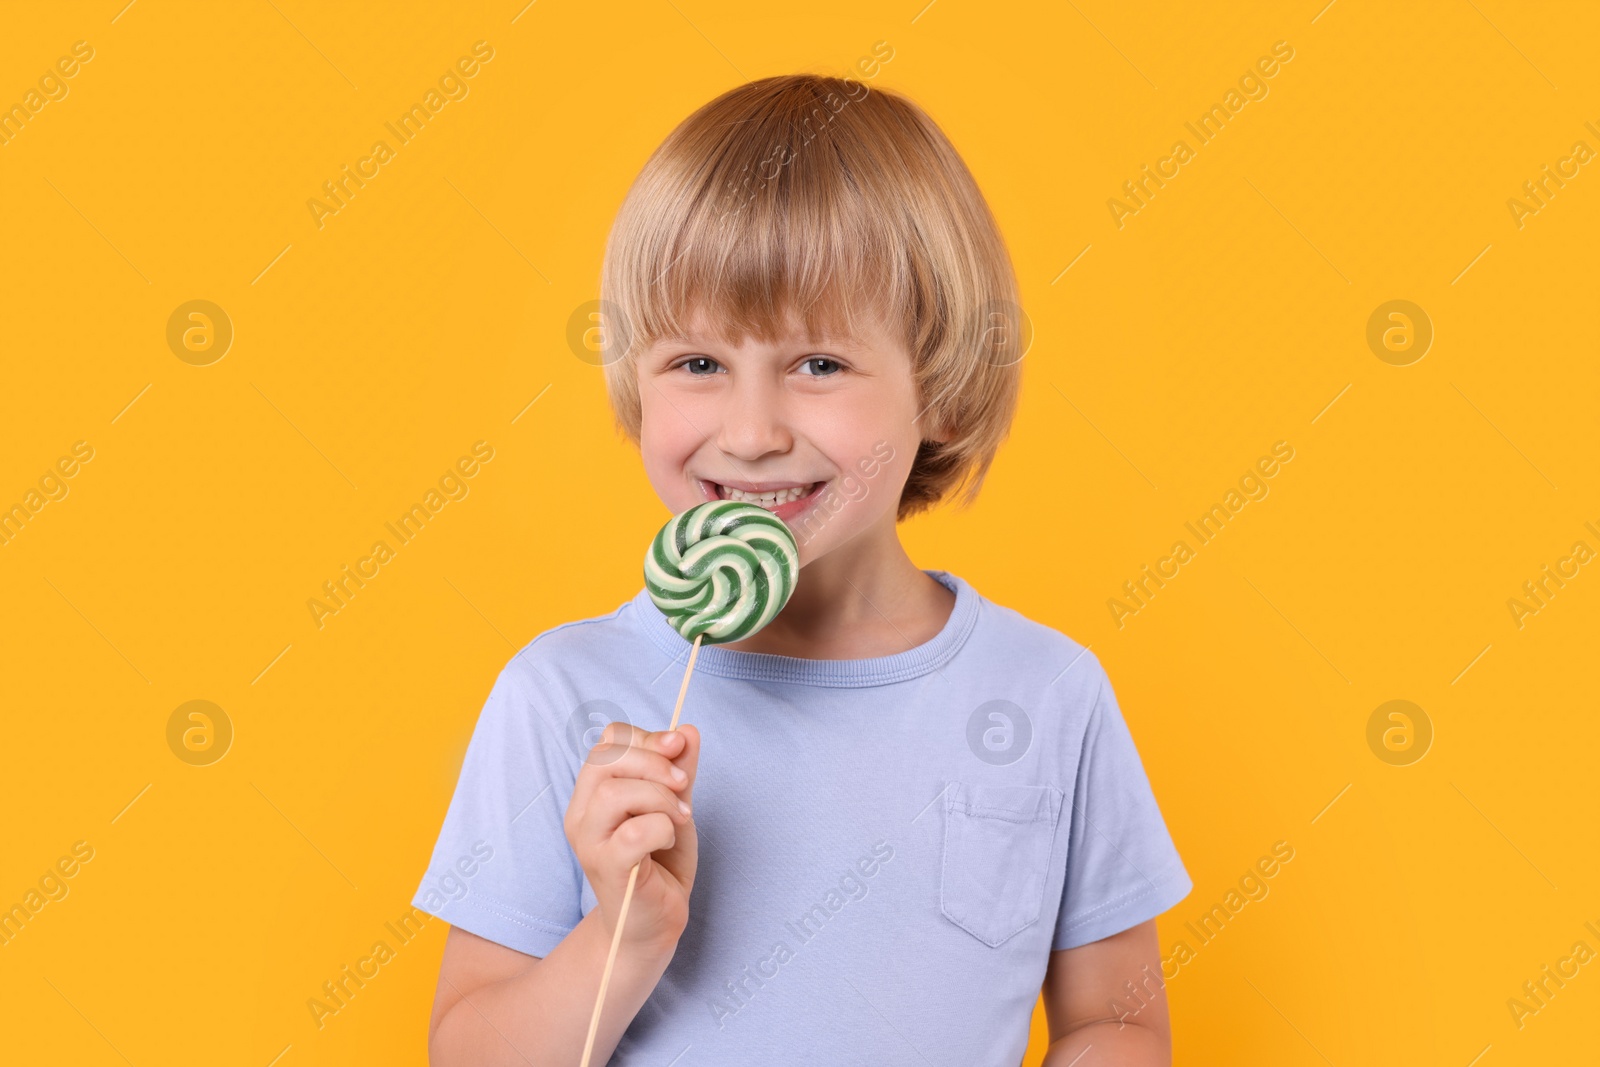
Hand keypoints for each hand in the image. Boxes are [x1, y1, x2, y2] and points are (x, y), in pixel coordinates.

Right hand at [565, 721, 700, 950]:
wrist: (656, 920)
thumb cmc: (660, 861)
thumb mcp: (674, 805)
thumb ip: (679, 770)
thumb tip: (688, 731)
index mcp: (592, 792)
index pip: (607, 741)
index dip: (646, 738)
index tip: (678, 748)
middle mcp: (581, 814)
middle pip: (607, 759)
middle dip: (656, 763)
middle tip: (684, 786)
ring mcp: (589, 842)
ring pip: (615, 793)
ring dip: (660, 797)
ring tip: (679, 817)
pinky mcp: (607, 868)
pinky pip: (635, 831)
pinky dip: (662, 827)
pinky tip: (669, 838)